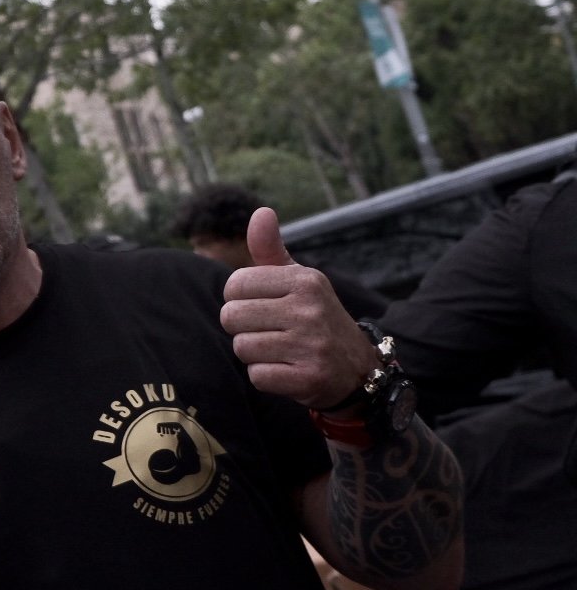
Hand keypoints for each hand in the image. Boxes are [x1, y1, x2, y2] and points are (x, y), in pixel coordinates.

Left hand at [219, 207, 376, 409]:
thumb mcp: (298, 279)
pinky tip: (287, 370)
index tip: (263, 306)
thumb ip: (271, 249)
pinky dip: (265, 377)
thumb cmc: (313, 316)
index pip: (234, 284)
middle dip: (243, 327)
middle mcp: (310, 309)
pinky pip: (257, 376)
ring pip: (242, 347)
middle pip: (231, 317)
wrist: (357, 368)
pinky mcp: (308, 378)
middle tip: (271, 331)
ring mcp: (311, 345)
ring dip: (255, 354)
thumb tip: (261, 211)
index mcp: (305, 280)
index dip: (240, 299)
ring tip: (281, 350)